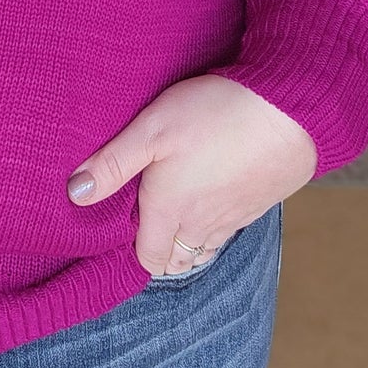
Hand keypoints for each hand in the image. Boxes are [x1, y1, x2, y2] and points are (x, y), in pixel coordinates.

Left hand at [65, 74, 317, 274]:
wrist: (291, 108)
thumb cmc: (214, 114)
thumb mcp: (152, 129)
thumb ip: (113, 163)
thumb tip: (76, 194)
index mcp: (171, 210)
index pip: (148, 259)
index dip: (134, 248)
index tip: (124, 226)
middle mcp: (203, 223)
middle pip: (177, 259)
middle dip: (161, 249)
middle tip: (148, 219)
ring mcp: (236, 217)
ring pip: (206, 247)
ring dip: (189, 239)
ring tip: (178, 211)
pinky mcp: (261, 203)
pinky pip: (232, 228)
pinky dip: (218, 223)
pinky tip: (215, 193)